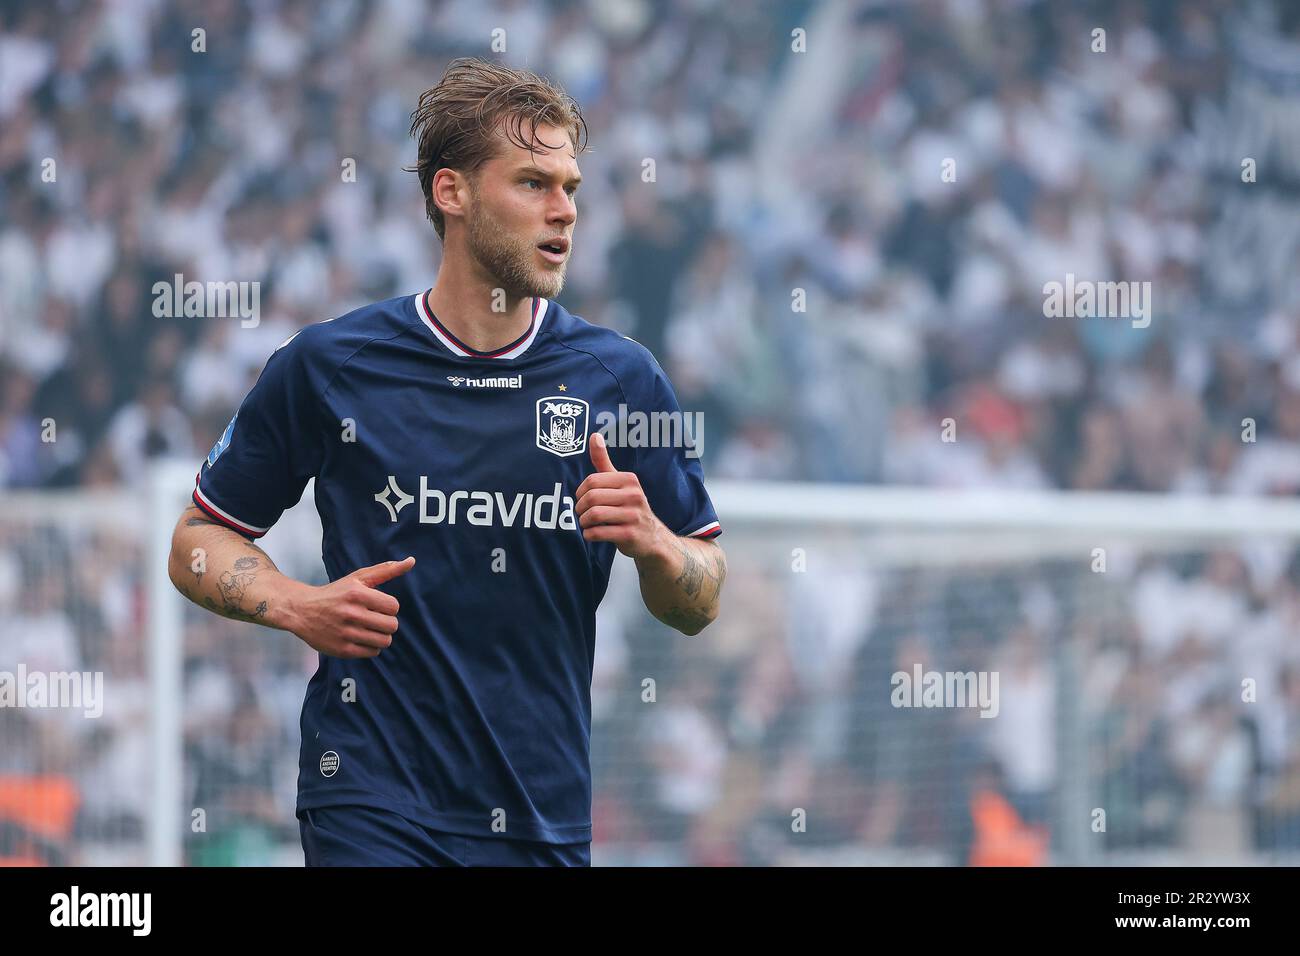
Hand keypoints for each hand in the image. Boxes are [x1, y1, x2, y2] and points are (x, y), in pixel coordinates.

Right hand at [286, 556, 414, 658]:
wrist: (302, 611)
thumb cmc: (335, 593)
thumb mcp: (358, 578)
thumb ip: (386, 570)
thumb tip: (412, 561)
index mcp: (356, 594)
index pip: (393, 606)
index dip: (389, 607)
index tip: (378, 606)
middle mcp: (351, 613)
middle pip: (392, 626)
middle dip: (387, 623)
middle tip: (375, 619)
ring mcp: (345, 633)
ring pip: (384, 641)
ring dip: (381, 636)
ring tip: (370, 630)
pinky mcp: (341, 650)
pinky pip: (372, 653)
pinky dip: (371, 647)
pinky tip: (361, 638)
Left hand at [574, 433, 668, 559]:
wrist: (653, 538)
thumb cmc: (630, 507)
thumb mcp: (620, 483)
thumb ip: (604, 462)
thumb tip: (594, 435)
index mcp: (629, 480)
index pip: (592, 481)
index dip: (580, 492)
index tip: (582, 499)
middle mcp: (634, 495)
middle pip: (592, 498)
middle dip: (580, 508)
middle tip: (582, 514)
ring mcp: (634, 516)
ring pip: (594, 515)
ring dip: (584, 522)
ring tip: (586, 524)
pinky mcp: (630, 535)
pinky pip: (599, 533)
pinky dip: (590, 534)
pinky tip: (593, 534)